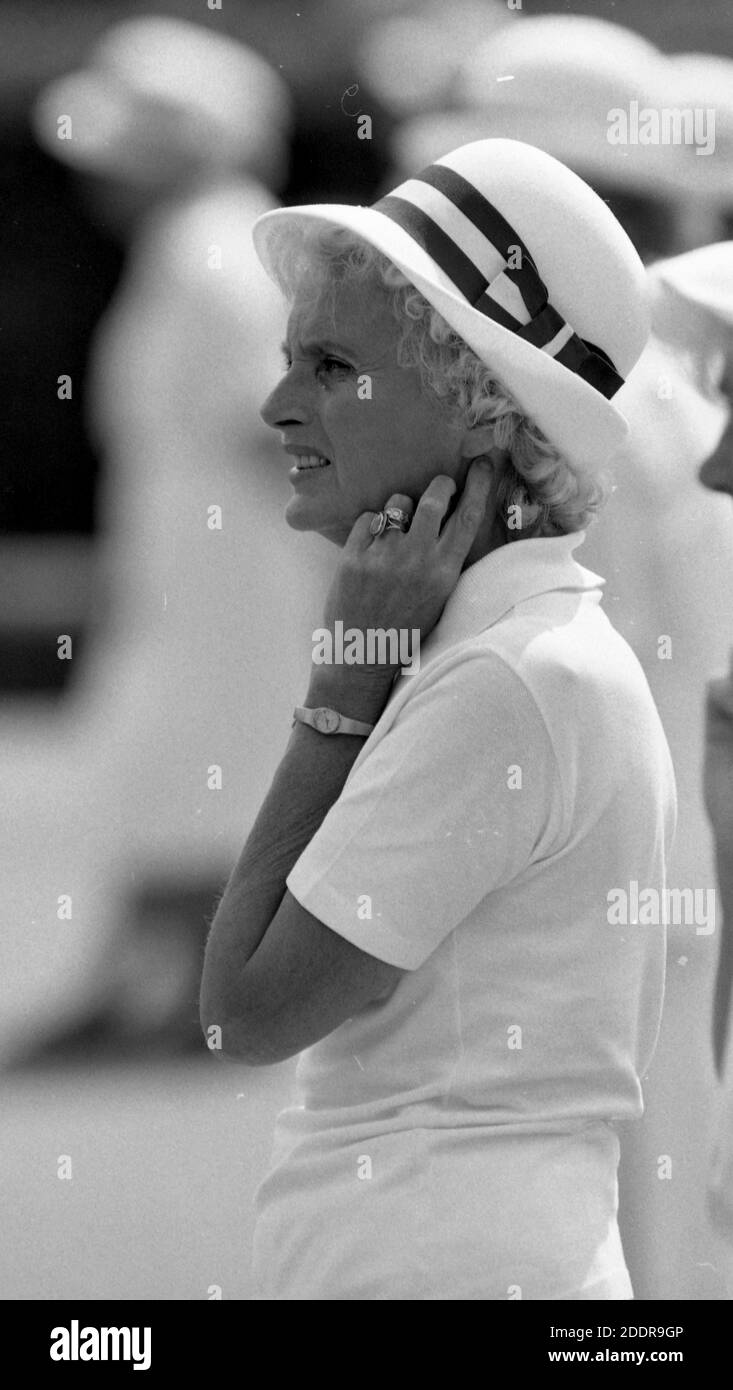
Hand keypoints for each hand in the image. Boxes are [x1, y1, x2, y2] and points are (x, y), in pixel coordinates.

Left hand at [319, 458, 495, 675]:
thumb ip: (445, 560)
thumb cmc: (404, 631)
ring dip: (400, 511)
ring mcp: (383, 555)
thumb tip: (450, 520)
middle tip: (441, 487)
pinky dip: (371, 528)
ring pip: (398, 504)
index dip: (479, 485)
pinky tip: (371, 549)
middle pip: (434, 498)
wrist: (362, 657)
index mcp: (444, 571)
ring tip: (396, 533)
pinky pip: (368, 519)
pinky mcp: (353, 556)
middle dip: (440, 486)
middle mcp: (417, 558)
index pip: (468, 516)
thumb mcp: (439, 598)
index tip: (482, 464)